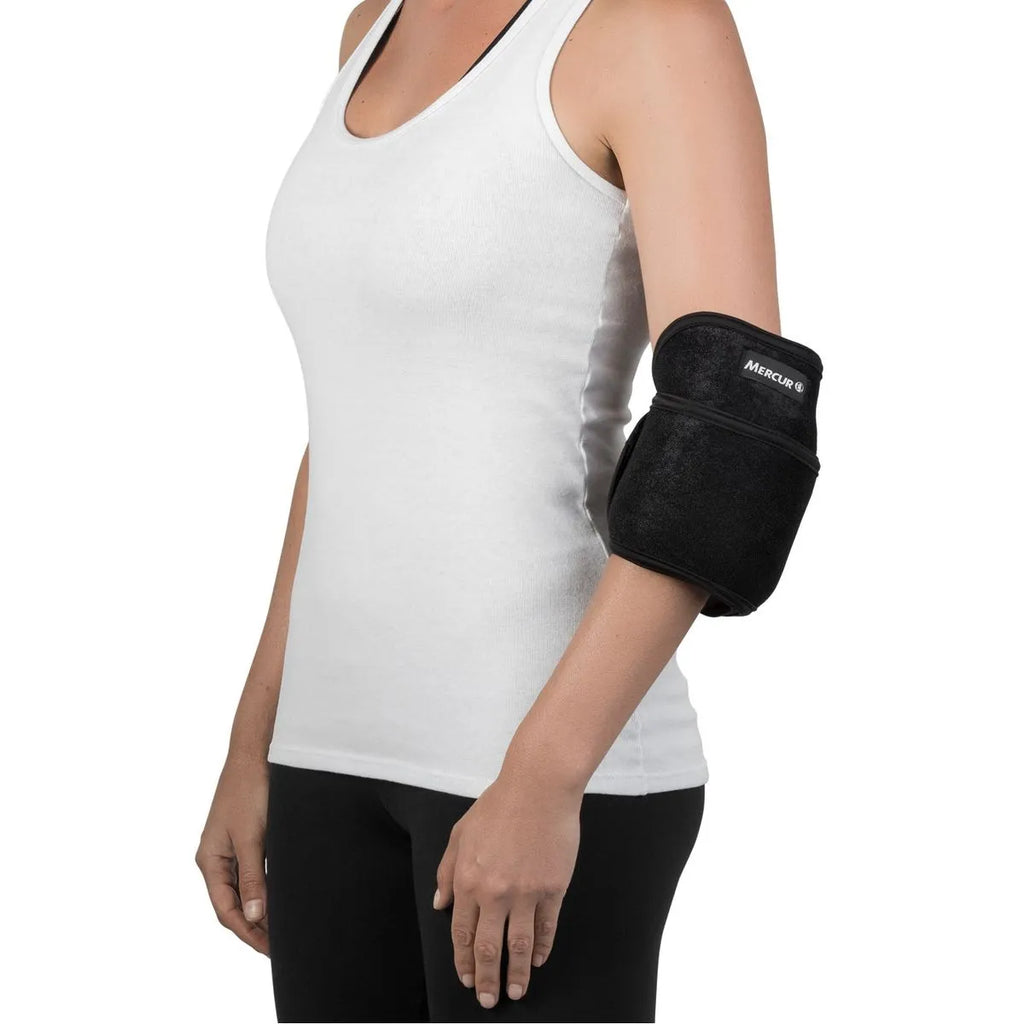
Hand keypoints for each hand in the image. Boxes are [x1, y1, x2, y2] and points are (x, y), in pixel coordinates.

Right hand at [194, 753, 270, 954]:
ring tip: (283, 929)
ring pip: (244, 890)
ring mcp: (232, 848)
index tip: (269, 949)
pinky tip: (282, 898)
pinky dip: (266, 889)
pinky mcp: (248, 838)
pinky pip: (254, 873)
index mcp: (210, 860)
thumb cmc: (249, 790)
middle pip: (233, 904)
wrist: (256, 753)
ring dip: (261, 910)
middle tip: (280, 946)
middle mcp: (217, 858)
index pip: (225, 909)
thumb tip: (255, 916)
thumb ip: (253, 876)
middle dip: (255, 927)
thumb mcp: (252, 837)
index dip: (247, 932)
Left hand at [433, 767, 583, 1007]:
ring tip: (517, 991)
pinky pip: (547, 927)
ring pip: (519, 946)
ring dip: (517, 973)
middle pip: (489, 948)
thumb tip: (440, 904)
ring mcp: (526, 892)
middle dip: (487, 979)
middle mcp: (495, 892)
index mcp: (468, 880)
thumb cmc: (499, 805)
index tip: (465, 978)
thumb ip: (446, 871)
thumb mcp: (460, 833)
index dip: (463, 960)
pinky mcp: (553, 888)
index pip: (463, 933)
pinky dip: (543, 947)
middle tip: (488, 999)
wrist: (539, 788)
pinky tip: (540, 958)